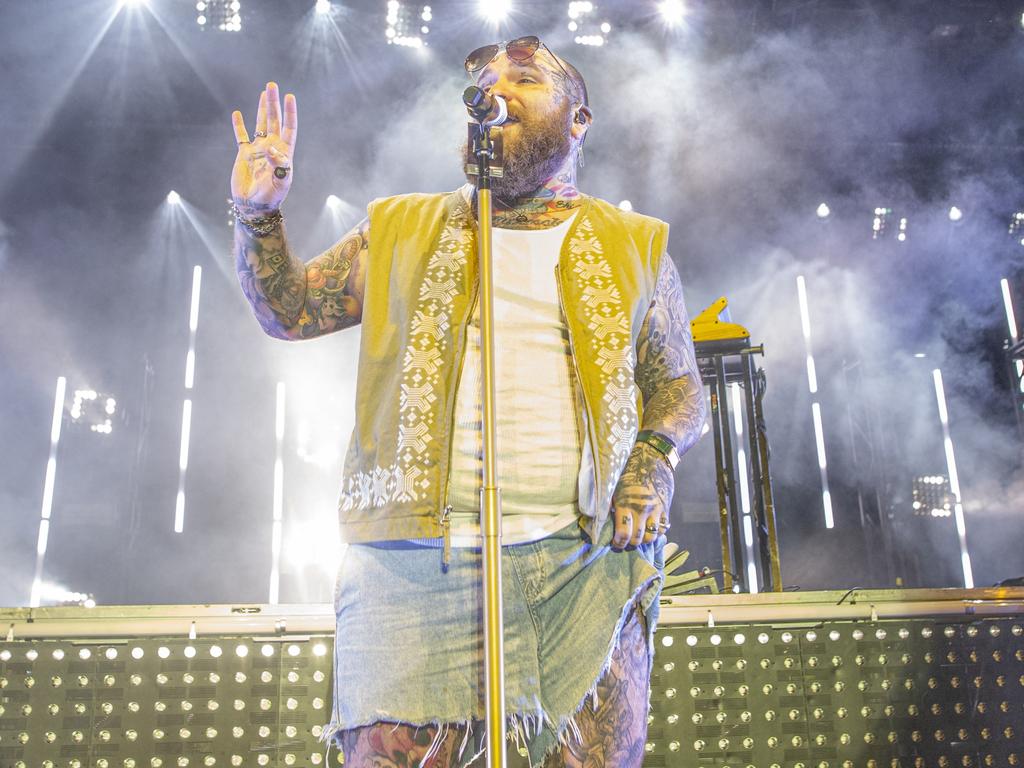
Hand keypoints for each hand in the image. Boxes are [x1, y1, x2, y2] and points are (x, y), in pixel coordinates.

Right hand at [230, 82, 296, 215]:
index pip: (289, 128)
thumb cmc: (270, 197)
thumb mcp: (279, 182)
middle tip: (272, 85)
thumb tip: (271, 148)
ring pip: (260, 124)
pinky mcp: (244, 155)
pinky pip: (241, 136)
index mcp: (284, 153)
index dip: (290, 113)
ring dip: (262, 109)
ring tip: (264, 92)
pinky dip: (238, 125)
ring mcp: (258, 150)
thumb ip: (278, 165)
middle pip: (274, 121)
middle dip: (274, 103)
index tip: (289, 96)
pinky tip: (237, 113)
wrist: (254, 206)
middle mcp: (272, 148)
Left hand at [610, 443, 673, 550]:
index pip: (623, 534)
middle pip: (637, 539)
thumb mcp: (614, 483)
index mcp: (625, 503)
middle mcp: (641, 509)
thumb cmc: (628, 466)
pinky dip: (657, 532)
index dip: (618, 543)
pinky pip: (663, 528)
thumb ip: (609, 502)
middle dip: (630, 544)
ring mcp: (656, 510)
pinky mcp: (666, 507)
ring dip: (643, 539)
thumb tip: (599, 518)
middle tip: (625, 542)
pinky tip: (650, 528)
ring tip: (637, 536)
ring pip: (651, 537)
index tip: (615, 544)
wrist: (653, 454)